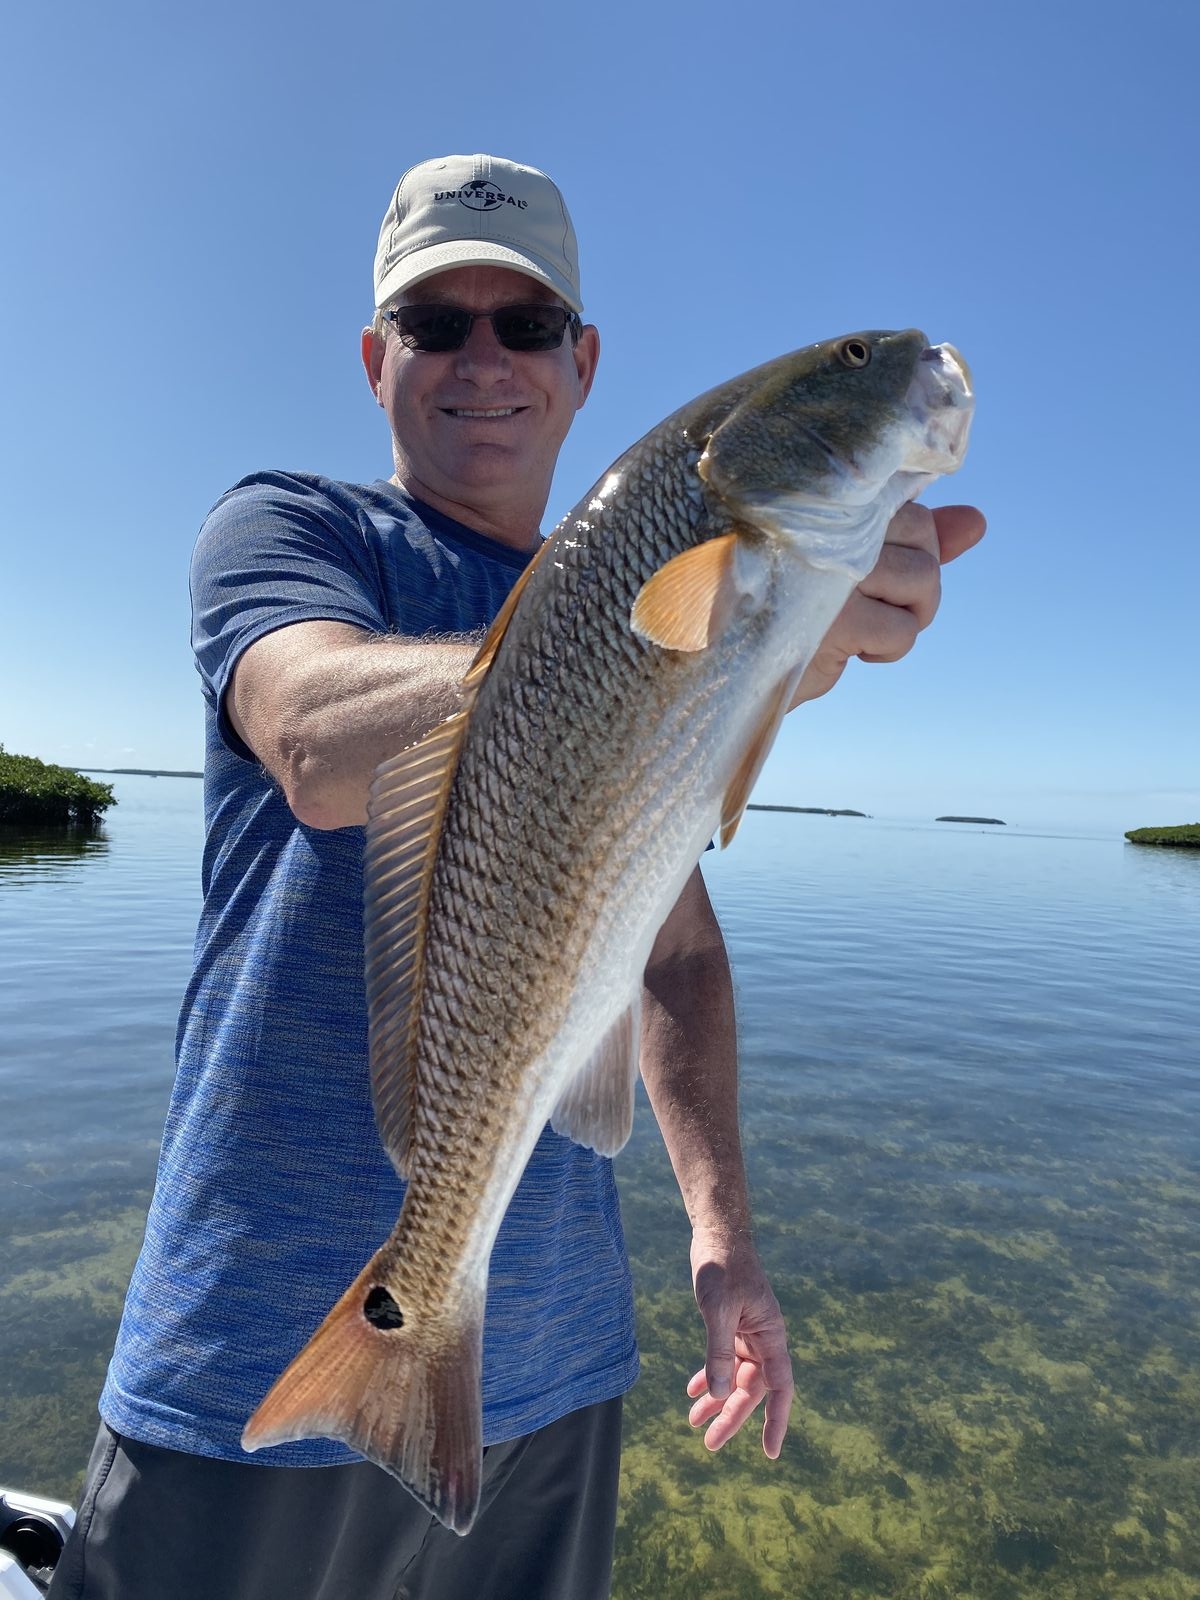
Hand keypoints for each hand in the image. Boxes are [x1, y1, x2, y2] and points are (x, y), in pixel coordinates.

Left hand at [687, 1234, 794, 1457]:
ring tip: (694, 1423)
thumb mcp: (718, 1309)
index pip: (779, 1388)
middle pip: (752, 1389)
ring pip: (735, 1378)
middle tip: (710, 1444)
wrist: (718, 1236)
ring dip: (717, 1399)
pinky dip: (708, 1376)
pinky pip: (723, 1360)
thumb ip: (719, 1351)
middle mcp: (764, 1340)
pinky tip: (692, 1391)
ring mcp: (748, 1334)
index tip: (770, 1451)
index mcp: (771, 1336)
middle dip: (732, 1417)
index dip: (776, 1421)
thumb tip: (719, 1393)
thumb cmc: (722, 1267)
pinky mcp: (732, 1327)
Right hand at [791, 502, 985, 706]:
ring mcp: (833, 572)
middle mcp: (833, 529)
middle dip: (918, 587)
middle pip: (925, 544)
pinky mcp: (836, 621)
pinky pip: (903, 631)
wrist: (735, 664)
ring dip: (907, 617)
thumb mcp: (856, 568)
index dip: (917, 554)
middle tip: (880, 608)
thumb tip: (976, 521)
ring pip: (923, 581)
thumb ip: (912, 541)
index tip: (881, 578)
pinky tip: (853, 650)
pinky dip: (889, 648)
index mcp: (833, 506)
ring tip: (868, 628)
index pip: (915, 515)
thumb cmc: (794, 609)